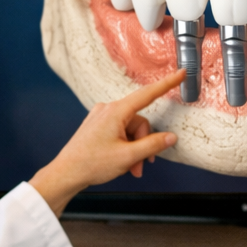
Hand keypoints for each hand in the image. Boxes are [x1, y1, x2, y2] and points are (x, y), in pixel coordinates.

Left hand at [29, 71, 182, 215]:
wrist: (66, 173)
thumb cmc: (91, 164)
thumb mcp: (128, 156)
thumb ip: (153, 145)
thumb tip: (171, 137)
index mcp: (116, 112)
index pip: (148, 94)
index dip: (167, 84)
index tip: (180, 73)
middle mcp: (108, 110)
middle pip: (139, 122)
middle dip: (143, 145)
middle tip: (140, 165)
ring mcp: (101, 117)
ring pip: (130, 130)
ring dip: (134, 150)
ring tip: (130, 168)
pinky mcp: (97, 126)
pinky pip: (119, 132)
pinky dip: (124, 146)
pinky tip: (120, 161)